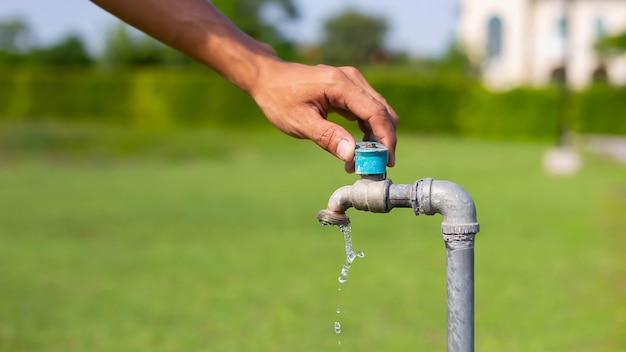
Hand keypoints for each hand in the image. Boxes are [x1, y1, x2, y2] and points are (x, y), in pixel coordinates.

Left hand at [249, 59, 397, 171]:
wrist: (267, 78)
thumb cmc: (279, 98)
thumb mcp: (300, 122)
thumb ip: (328, 137)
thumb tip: (352, 155)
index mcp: (340, 85)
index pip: (376, 112)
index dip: (385, 139)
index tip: (386, 161)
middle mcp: (351, 79)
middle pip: (382, 111)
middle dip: (383, 140)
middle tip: (375, 166)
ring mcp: (351, 82)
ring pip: (378, 111)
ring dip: (375, 137)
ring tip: (360, 161)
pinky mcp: (348, 88)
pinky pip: (367, 110)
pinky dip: (367, 129)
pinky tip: (356, 148)